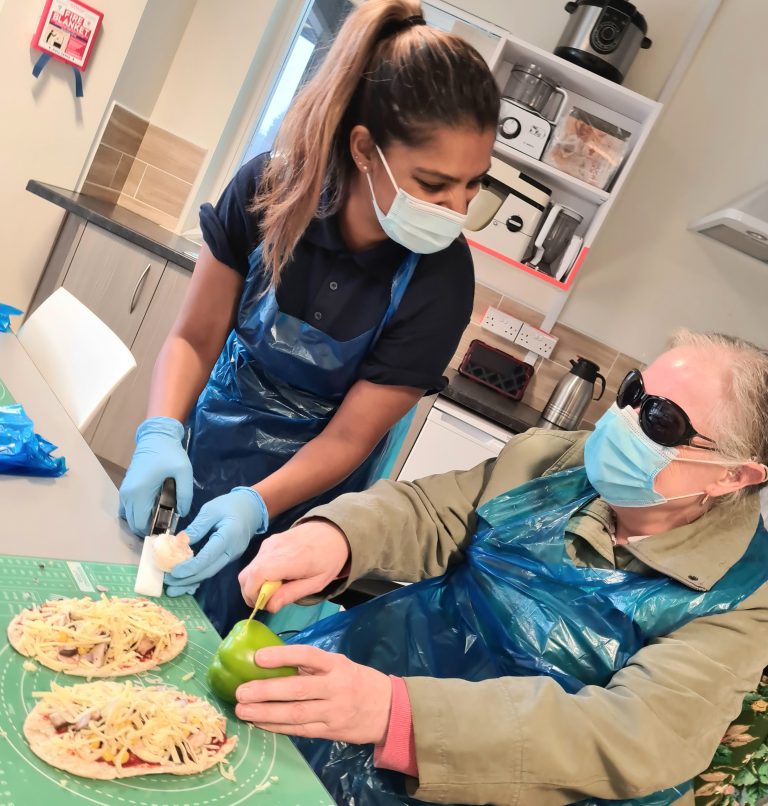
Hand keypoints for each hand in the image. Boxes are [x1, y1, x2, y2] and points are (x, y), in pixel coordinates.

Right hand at [119, 417, 192, 535]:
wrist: (156, 437)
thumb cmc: (169, 453)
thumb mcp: (184, 472)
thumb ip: (185, 495)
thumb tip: (182, 512)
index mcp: (139, 493)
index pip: (140, 524)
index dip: (153, 532)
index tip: (168, 530)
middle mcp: (127, 494)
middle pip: (133, 523)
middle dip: (148, 528)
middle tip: (166, 524)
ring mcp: (124, 491)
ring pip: (129, 517)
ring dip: (142, 521)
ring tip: (161, 517)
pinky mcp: (126, 487)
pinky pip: (128, 508)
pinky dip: (137, 513)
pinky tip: (153, 509)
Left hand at [164, 486, 267, 595]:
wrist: (253, 508)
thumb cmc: (231, 505)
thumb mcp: (211, 510)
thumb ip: (197, 527)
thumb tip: (179, 543)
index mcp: (228, 536)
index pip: (207, 557)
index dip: (190, 567)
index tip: (173, 573)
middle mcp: (232, 551)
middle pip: (208, 570)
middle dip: (188, 579)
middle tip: (169, 584)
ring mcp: (232, 556)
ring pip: (210, 572)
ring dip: (192, 581)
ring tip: (174, 588)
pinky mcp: (229, 557)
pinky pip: (213, 568)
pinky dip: (199, 575)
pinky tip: (186, 581)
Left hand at [235, 645, 391, 744]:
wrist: (388, 710)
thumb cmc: (357, 681)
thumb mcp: (340, 665)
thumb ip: (312, 665)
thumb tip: (274, 662)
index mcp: (337, 665)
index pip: (308, 656)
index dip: (282, 656)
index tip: (258, 657)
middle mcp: (336, 688)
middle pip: (298, 690)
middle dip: (266, 691)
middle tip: (241, 692)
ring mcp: (333, 712)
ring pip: (295, 714)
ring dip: (266, 713)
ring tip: (243, 711)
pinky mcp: (330, 732)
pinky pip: (300, 730)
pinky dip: (277, 727)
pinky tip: (260, 723)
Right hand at [238, 520, 349, 611]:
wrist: (333, 531)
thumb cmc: (328, 559)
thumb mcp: (316, 583)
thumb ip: (291, 594)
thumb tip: (269, 606)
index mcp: (288, 560)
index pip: (256, 576)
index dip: (252, 594)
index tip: (263, 605)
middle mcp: (274, 549)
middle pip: (246, 574)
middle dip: (250, 592)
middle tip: (266, 601)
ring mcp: (270, 543)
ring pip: (249, 568)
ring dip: (255, 583)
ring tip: (274, 589)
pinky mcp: (270, 541)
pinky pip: (257, 560)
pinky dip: (259, 572)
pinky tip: (276, 576)